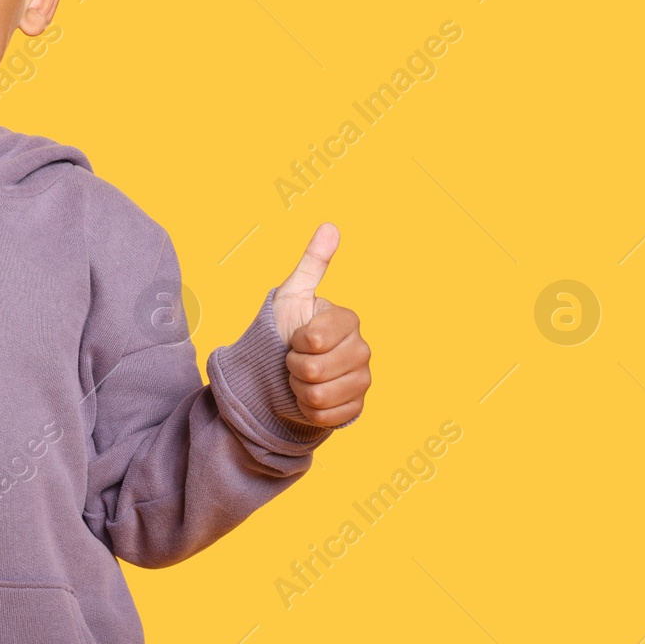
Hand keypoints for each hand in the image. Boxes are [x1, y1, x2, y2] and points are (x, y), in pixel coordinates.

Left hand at [271, 222, 370, 426]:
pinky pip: (325, 416)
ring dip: (298, 389)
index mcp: (348, 321)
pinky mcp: (355, 409)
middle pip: (315, 370)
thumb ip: (312, 263)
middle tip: (295, 358)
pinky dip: (307, 410)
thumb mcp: (292, 295)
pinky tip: (308, 397)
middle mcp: (362, 350)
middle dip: (293, 366)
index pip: (313, 340)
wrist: (282, 371)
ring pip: (318, 395)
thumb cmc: (285, 329)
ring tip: (300, 377)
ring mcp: (362, 381)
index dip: (294, 341)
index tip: (294, 336)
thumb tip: (330, 226)